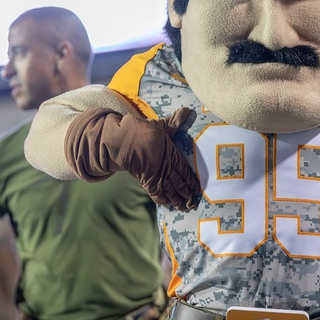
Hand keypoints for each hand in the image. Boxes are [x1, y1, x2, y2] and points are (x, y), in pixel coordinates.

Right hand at [70, 106, 200, 210]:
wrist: (121, 140)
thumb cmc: (142, 131)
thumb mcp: (160, 125)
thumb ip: (174, 122)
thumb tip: (187, 111)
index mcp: (171, 153)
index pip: (185, 170)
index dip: (192, 181)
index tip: (198, 189)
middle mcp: (165, 166)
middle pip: (179, 183)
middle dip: (187, 194)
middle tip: (194, 203)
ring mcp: (155, 175)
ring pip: (170, 190)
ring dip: (178, 200)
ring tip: (184, 207)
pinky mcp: (146, 181)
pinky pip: (156, 193)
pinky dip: (162, 200)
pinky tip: (168, 205)